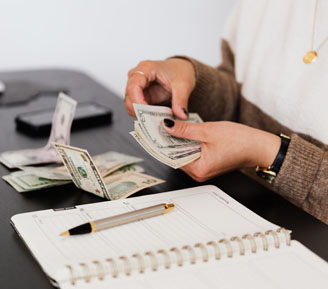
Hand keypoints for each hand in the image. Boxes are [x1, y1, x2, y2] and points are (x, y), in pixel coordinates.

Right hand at [125, 58, 195, 119]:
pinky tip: (155, 118)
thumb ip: (181, 101)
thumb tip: (181, 115)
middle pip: (129, 97)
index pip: (133, 87)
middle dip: (139, 111)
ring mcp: (138, 86)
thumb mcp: (183, 85)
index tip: (146, 113)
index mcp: (146, 69)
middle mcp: (137, 76)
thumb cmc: (180, 71)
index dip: (137, 102)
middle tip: (152, 121)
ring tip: (156, 120)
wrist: (183, 69)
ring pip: (131, 104)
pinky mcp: (141, 95)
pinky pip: (138, 108)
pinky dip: (145, 115)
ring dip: (141, 114)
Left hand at [162, 119, 280, 181]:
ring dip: (178, 141)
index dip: (161, 144)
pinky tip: (184, 133)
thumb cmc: (240, 141)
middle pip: (176, 156)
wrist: (259, 146)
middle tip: (160, 126)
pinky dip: (187, 144)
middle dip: (168, 141)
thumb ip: (185, 130)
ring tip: (171, 127)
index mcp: (199, 169)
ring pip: (183, 154)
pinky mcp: (207, 164)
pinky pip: (192, 154)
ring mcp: (203, 170)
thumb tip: (167, 126)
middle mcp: (199, 173)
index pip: (171, 157)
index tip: (153, 133)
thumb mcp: (208, 131)